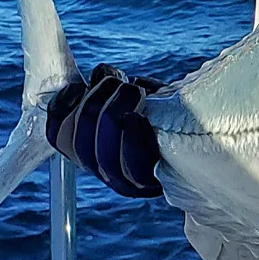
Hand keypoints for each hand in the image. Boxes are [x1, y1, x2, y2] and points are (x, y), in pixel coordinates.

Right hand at [46, 63, 163, 197]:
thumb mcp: (135, 96)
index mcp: (88, 148)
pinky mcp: (148, 185)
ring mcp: (123, 181)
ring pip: (101, 154)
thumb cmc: (165, 113)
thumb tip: (101, 73)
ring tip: (133, 93)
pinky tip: (139, 117)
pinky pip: (133, 166)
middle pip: (79, 141)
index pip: (58, 136)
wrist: (200, 140)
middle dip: (95, 103)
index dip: (60, 110)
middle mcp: (100, 168)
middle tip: (119, 84)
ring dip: (114, 114)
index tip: (77, 86)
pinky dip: (132, 138)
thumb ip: (113, 86)